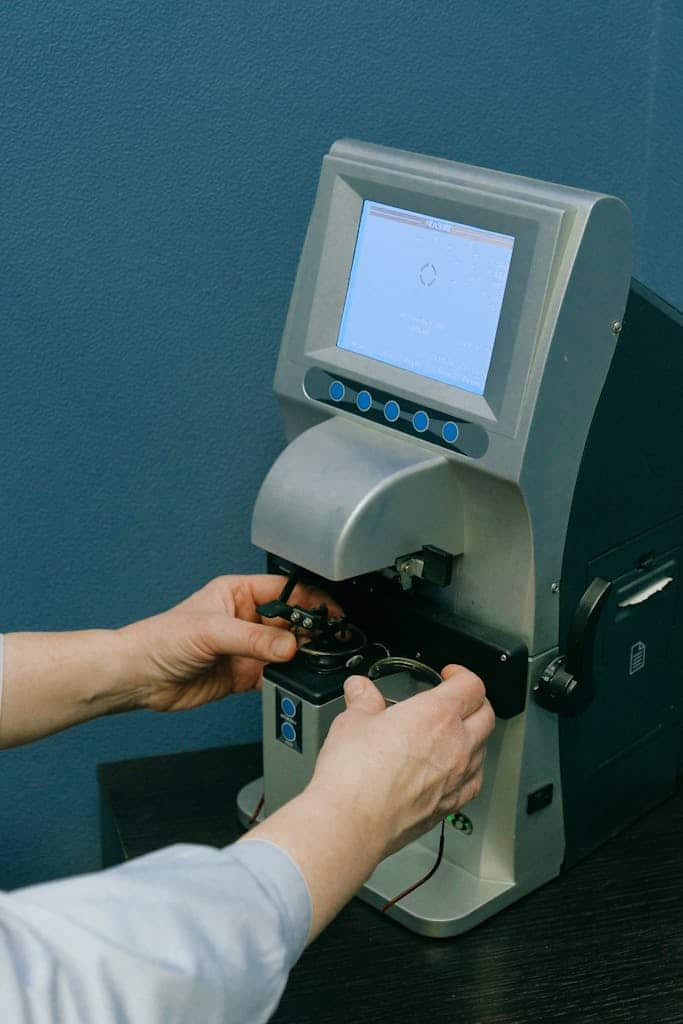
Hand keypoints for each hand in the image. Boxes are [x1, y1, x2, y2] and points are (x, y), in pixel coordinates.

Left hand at [118, 574, 338, 711]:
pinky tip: (293, 679)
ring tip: (314, 661)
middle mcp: (245, 619)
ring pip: (286, 649)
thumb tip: (289, 645)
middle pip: (291, 621)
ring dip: (300, 656)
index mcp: (238, 593)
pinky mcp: (244, 674)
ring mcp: (246, 648)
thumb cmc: (161, 639)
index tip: (331, 613)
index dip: (309, 599)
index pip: (285, 591)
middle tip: (328, 641)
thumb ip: (253, 639)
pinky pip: (275, 675)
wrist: (140, 677)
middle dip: (309, 630)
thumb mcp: (211, 630)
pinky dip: (286, 678)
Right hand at [308, 664, 493, 859]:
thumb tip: (361, 690)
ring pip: (484, 749)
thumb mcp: (353, 720)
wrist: (351, 821)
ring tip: (455, 734)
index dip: (462, 675)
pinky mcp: (449, 806)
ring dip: (474, 736)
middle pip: (486, 715)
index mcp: (437, 714)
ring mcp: (456, 778)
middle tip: (457, 699)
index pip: (471, 685)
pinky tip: (455, 771)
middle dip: (475, 702)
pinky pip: (474, 782)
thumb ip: (364, 700)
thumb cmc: (354, 774)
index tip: (450, 675)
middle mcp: (456, 745)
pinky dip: (470, 770)